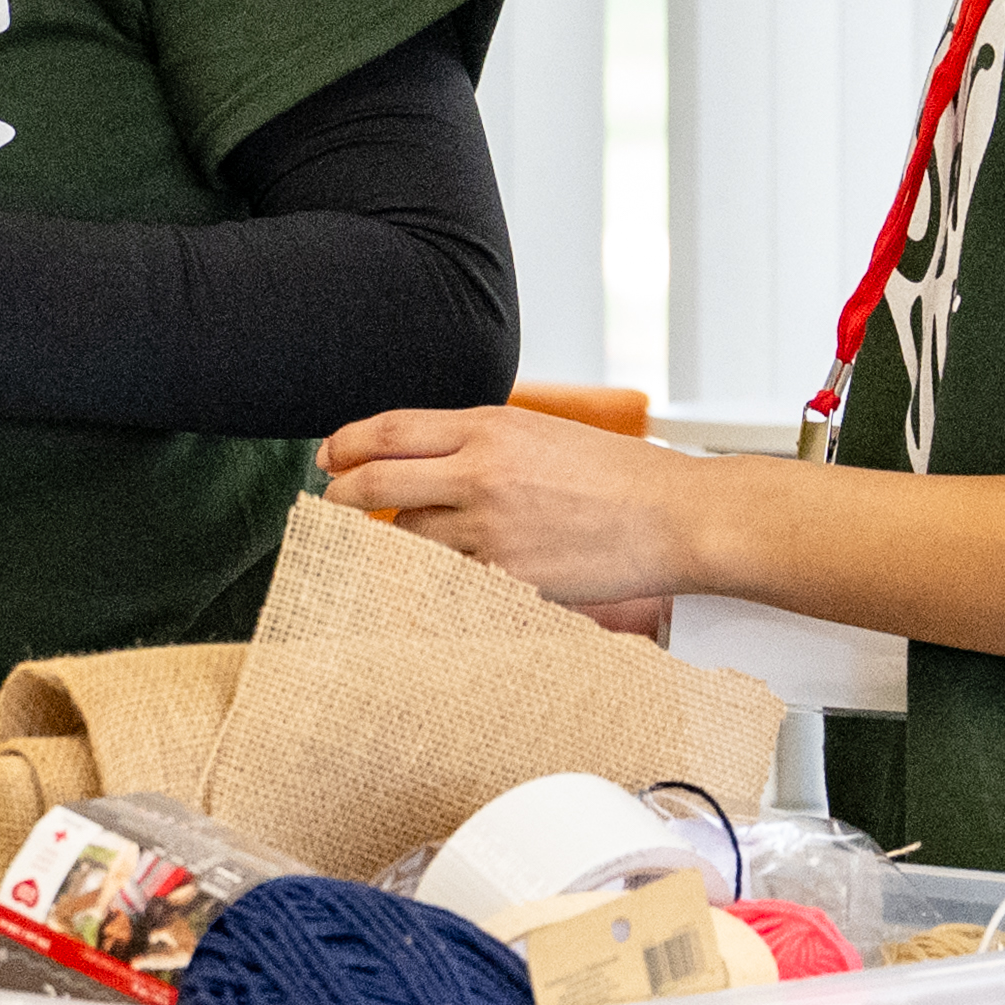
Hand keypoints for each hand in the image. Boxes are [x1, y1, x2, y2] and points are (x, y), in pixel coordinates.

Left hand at [318, 405, 710, 615]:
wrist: (675, 518)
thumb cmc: (619, 478)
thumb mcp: (543, 436)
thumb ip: (481, 443)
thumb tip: (425, 460)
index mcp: (490, 427)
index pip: (391, 430)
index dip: (347, 444)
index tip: (329, 458)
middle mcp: (480, 472)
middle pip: (377, 483)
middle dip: (341, 496)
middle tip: (330, 504)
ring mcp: (489, 527)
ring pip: (406, 536)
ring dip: (394, 542)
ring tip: (396, 545)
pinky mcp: (504, 573)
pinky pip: (444, 576)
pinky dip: (432, 575)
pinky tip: (435, 577)